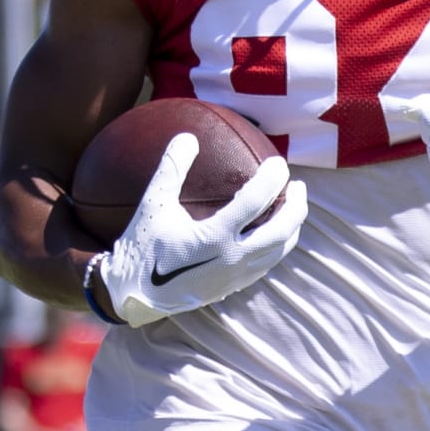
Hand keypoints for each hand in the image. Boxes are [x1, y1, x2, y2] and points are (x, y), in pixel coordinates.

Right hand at [93, 133, 306, 328]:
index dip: (272, 178)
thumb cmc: (140, 247)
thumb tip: (187, 135)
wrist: (131, 295)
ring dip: (292, 227)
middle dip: (296, 205)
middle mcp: (232, 259)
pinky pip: (266, 264)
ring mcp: (235, 276)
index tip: (278, 162)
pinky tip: (272, 232)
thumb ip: (171, 169)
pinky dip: (277, 245)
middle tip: (298, 184)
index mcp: (214, 237)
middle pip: (282, 230)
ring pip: (279, 251)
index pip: (256, 202)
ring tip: (292, 207)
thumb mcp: (152, 204)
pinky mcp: (232, 287)